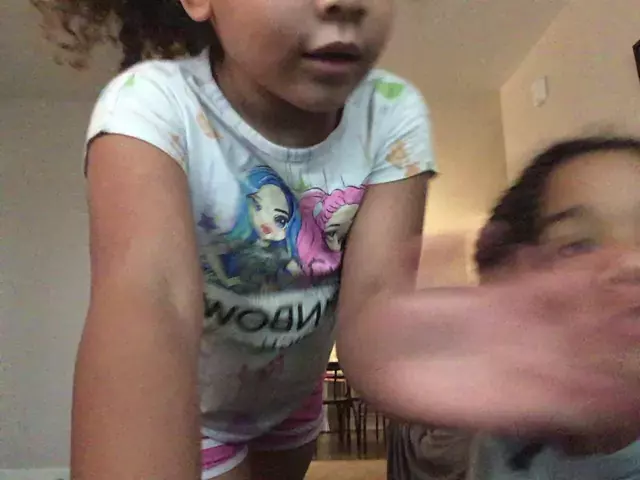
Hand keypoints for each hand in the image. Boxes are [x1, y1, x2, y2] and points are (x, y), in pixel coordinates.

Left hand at [367, 239, 639, 435]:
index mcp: (493, 304)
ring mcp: (515, 367)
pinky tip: (625, 396)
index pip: (547, 285)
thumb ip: (431, 255)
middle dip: (610, 310)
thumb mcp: (403, 277)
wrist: (372, 364)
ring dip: (610, 352)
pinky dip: (594, 400)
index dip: (581, 274)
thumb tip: (452, 234)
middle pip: (572, 320)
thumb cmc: (387, 321)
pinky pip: (560, 402)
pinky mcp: (512, 402)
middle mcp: (512, 333)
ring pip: (574, 358)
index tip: (617, 258)